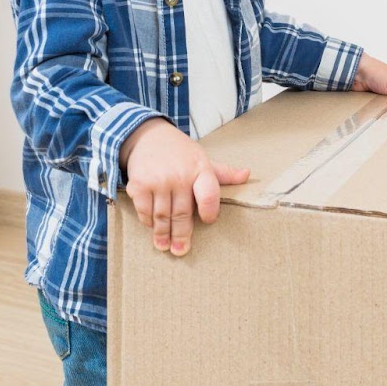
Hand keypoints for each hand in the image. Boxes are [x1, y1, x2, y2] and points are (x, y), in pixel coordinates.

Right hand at [119, 118, 249, 255]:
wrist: (147, 135)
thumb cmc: (179, 152)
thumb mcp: (202, 158)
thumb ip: (223, 172)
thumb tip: (247, 175)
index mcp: (200, 169)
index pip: (209, 195)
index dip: (210, 210)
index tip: (208, 221)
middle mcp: (179, 175)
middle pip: (182, 213)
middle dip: (182, 234)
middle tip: (181, 250)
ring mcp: (158, 180)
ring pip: (163, 215)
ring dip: (163, 234)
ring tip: (164, 246)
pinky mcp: (139, 184)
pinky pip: (145, 210)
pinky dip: (148, 221)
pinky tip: (152, 227)